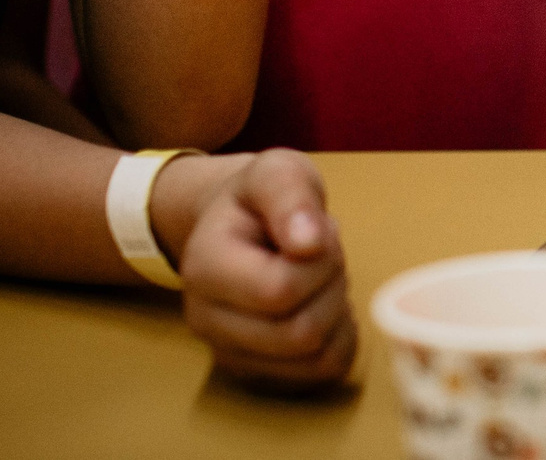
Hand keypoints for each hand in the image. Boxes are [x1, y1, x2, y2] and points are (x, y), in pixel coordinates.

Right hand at [171, 150, 356, 390]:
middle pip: (300, 333)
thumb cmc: (256, 198)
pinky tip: (324, 305)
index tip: (318, 232)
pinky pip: (321, 373)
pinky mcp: (255, 371)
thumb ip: (291, 197)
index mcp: (205, 267)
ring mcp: (228, 352)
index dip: (319, 262)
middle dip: (332, 287)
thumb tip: (308, 243)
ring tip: (319, 277)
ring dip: (337, 312)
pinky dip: (340, 339)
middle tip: (325, 254)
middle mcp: (205, 320)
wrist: (232, 225)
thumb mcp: (277, 172)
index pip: (279, 291)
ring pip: (314, 358)